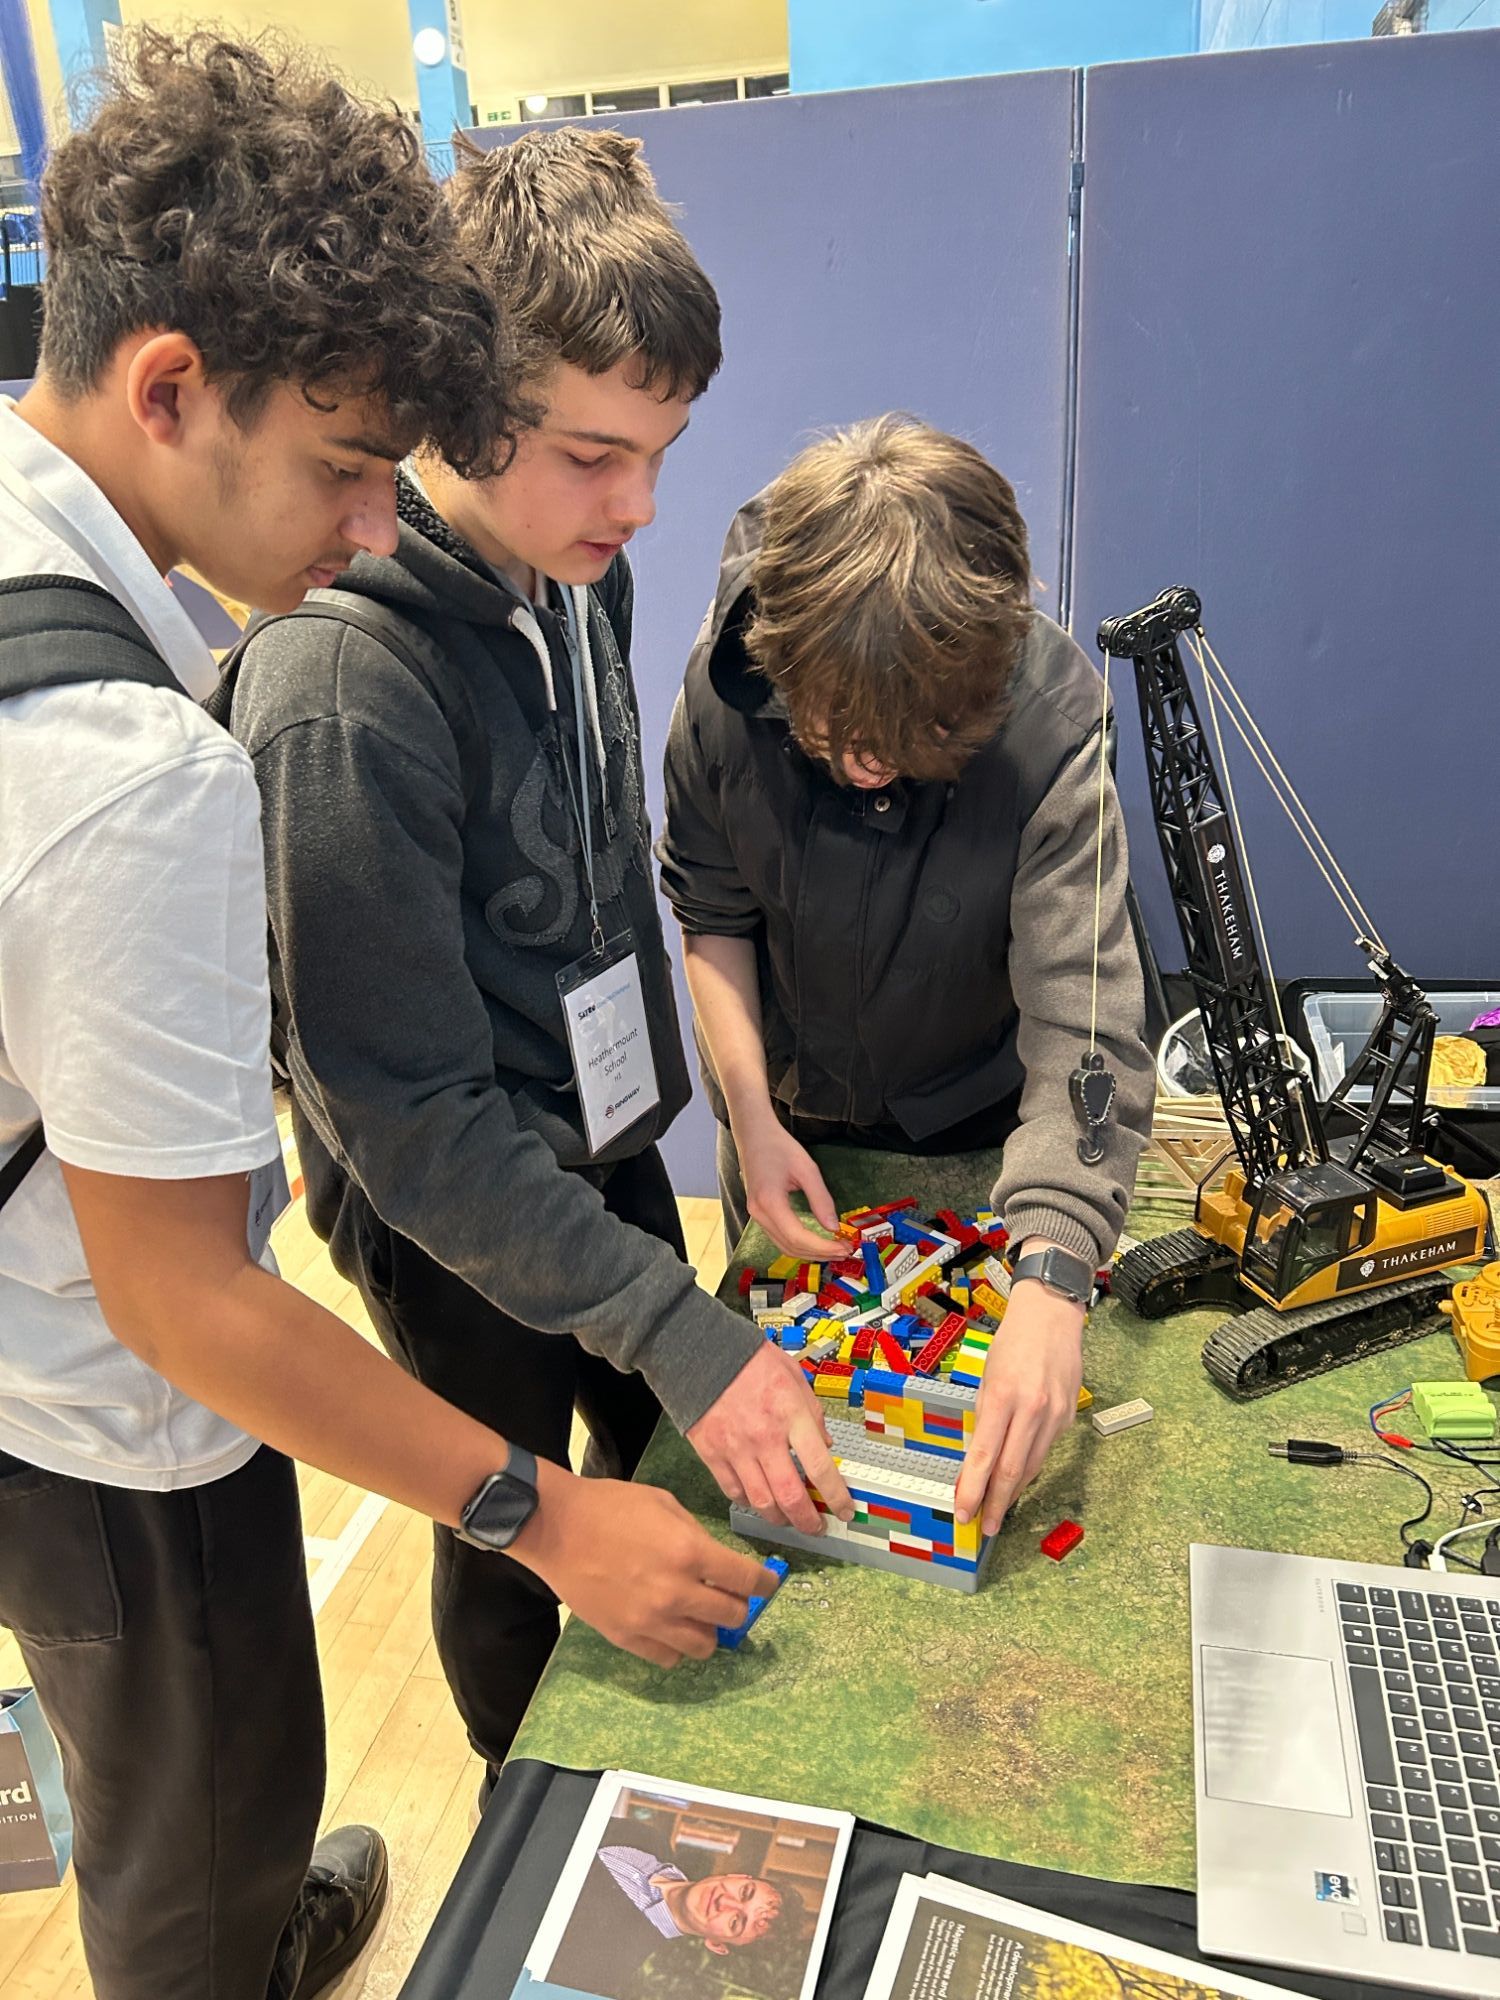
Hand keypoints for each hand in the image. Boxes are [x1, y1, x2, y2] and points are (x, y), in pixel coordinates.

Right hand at [511, 1461, 779, 1668]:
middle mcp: (676, 1592)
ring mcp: (650, 1620)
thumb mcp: (664, 1503)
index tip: (767, 1584)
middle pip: (731, 1617)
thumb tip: (717, 1562)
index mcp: (690, 1552)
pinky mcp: (626, 1637)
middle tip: (730, 1596)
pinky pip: (668, 1658)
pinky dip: (677, 1646)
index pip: (746, 1580)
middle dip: (738, 1606)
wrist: (557, 1527)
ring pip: (704, 1646)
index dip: (764, 1583)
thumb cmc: (611, 1506)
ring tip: (700, 1617)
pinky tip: (672, 1628)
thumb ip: (696, 1534)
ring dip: (710, 1631)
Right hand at [687, 1342, 854, 1534]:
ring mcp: (736, 1448)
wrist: (701, 1352)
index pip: (820, 1467)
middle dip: (807, 1520)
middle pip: (790, 1496)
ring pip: (761, 1501)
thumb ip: (812, 1413)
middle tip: (816, 1527)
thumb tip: (825, 1445)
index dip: (836, 1496)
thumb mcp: (794, 1376)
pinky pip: (733, 1491)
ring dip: (779, 1518)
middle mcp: (765, 1436)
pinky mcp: (712, 1454)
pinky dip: (749, 1502)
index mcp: (791, 1414)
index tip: (845, 1510)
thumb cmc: (750, 1360)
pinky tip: (758, 1501)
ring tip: (788, 1519)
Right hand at [733, 1108, 844, 1259]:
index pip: (798, 1237)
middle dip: (819, 1253)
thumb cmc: (779, 1146)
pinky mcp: (759, 1214)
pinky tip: (816, 1242)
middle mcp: (759, 1214)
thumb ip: (821, 1199)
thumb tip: (834, 1227)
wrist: (754, 1134)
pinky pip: (779, 1238)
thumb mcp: (807, 1169)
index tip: (844, 1246)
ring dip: (809, 1252)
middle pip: (790, 1247)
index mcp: (769, 1202)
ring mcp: (756, 1215)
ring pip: (784, 1246)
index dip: (822, 1246)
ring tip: (833, 1249)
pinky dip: (799, 1244)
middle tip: (845, 1250)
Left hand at [954, 1279, 1084, 1535]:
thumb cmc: (1013, 1342)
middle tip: (984, 1527)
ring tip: (998, 1510)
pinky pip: (1044, 1449)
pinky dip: (1029, 1465)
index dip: (973, 1489)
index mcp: (1003, 1397)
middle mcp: (1032, 1409)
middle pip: (1012, 1471)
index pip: (984, 1456)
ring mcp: (1054, 1415)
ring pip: (1031, 1466)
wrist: (1052, 1315)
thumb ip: (985, 1415)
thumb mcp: (988, 1376)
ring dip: (1013, 1491)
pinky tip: (1017, 1476)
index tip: (964, 1511)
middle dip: (996, 1504)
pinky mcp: (1068, 1416)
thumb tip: (978, 1455)